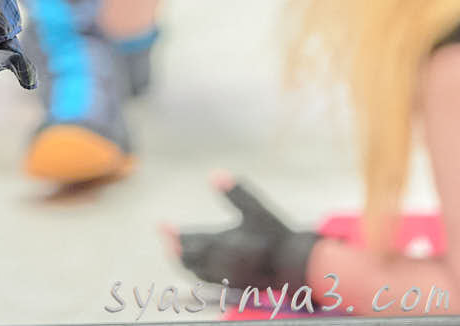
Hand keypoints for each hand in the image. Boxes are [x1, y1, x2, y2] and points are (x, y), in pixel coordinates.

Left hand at [161, 173, 319, 293]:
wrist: (298, 265)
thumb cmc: (276, 233)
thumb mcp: (256, 209)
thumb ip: (235, 192)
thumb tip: (214, 173)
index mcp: (225, 246)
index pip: (190, 243)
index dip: (172, 235)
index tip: (161, 225)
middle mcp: (223, 266)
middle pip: (188, 260)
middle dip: (175, 247)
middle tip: (165, 233)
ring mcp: (229, 279)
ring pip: (197, 272)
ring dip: (184, 260)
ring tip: (175, 246)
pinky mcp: (235, 286)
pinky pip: (208, 281)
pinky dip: (198, 271)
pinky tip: (198, 262)